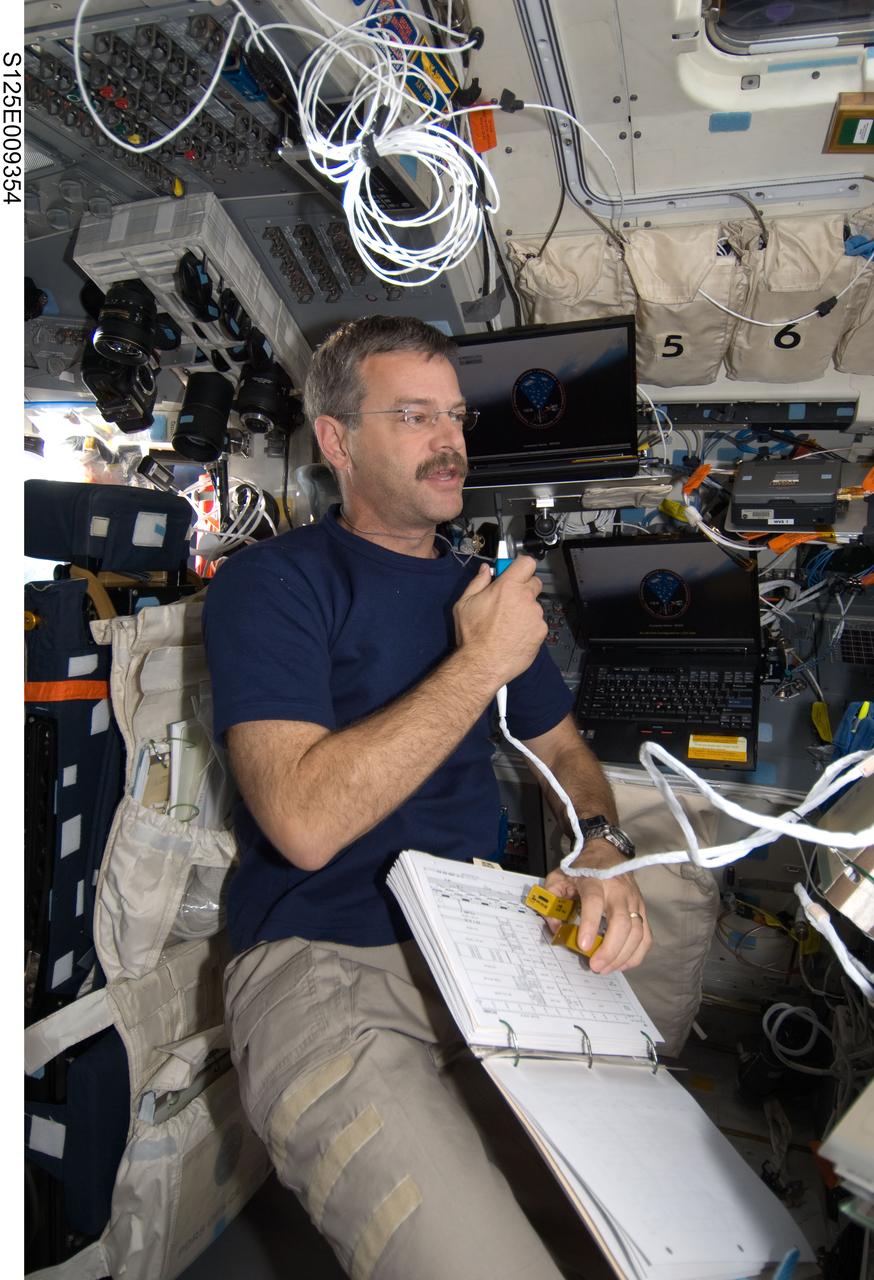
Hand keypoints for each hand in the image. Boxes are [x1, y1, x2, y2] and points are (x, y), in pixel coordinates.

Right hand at [453, 557, 546, 687]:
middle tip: (509, 601)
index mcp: (507, 586)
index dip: (521, 567)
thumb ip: (477, 582)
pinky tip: (515, 636)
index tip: (515, 572)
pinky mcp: (541, 631)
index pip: (527, 563)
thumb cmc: (472, 635)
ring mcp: (535, 615)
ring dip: (525, 611)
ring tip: (508, 625)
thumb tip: (485, 570)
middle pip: (534, 583)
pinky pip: (537, 624)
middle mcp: (525, 598)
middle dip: (524, 589)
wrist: (483, 664)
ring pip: (534, 606)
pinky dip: (529, 628)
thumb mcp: (464, 604)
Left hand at [543, 839, 651, 974]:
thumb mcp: (559, 876)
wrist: (607, 852)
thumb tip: (556, 927)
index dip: (589, 925)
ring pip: (637, 932)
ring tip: (605, 968)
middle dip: (610, 949)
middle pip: (622, 922)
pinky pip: (646, 936)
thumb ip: (552, 899)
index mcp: (594, 880)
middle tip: (595, 965)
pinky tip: (622, 963)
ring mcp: (634, 900)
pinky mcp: (642, 909)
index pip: (594, 902)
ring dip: (622, 955)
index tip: (582, 945)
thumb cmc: (582, 868)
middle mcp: (618, 890)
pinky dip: (637, 954)